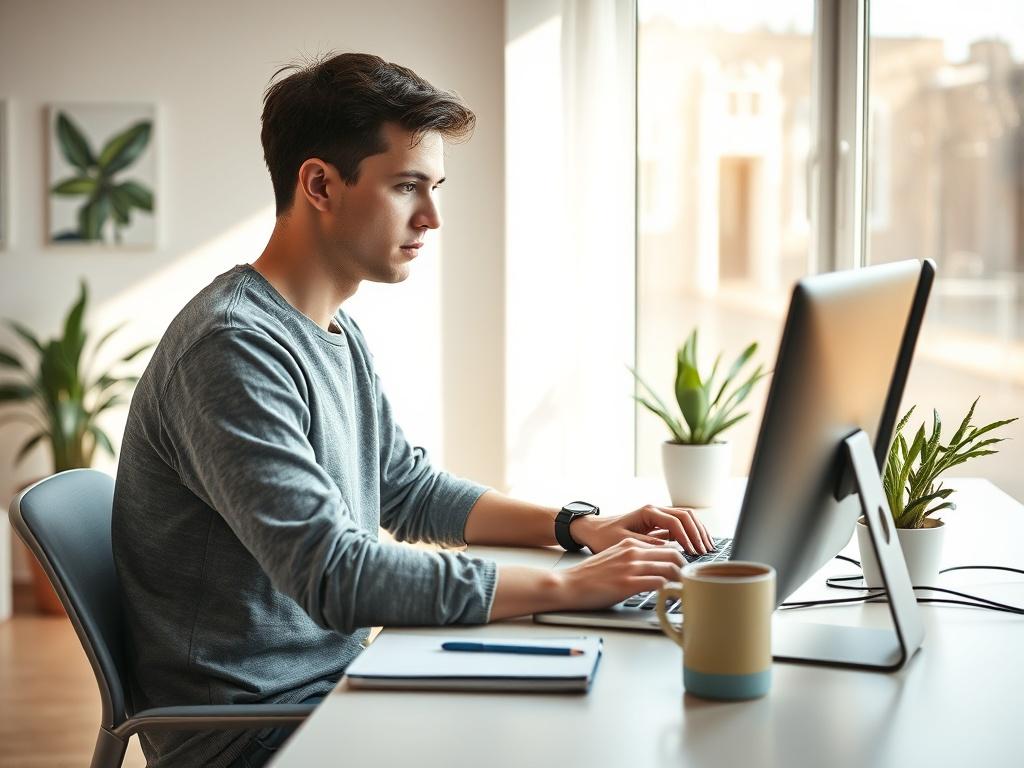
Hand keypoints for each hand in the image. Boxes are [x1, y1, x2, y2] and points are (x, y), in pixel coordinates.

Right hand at [556, 539, 685, 610]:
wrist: (568, 584)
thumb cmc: (589, 576)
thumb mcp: (613, 558)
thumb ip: (634, 559)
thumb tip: (654, 569)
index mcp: (630, 543)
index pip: (667, 546)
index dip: (680, 559)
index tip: (686, 572)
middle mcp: (633, 552)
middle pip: (674, 554)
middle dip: (687, 569)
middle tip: (692, 582)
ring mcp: (631, 567)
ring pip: (671, 568)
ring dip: (683, 581)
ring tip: (688, 593)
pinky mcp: (628, 584)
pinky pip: (660, 583)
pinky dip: (671, 591)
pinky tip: (674, 599)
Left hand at [569, 504, 713, 555]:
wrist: (592, 531)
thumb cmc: (604, 536)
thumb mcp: (624, 542)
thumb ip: (647, 545)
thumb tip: (669, 551)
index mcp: (647, 512)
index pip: (675, 522)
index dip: (687, 537)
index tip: (693, 552)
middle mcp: (655, 511)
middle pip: (686, 516)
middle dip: (698, 533)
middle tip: (705, 551)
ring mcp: (657, 517)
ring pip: (686, 519)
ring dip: (697, 532)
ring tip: (707, 548)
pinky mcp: (657, 525)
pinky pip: (680, 526)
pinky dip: (690, 535)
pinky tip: (696, 547)